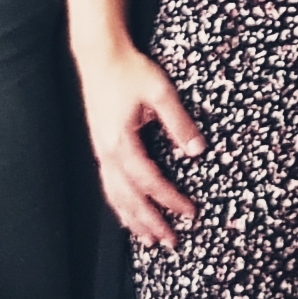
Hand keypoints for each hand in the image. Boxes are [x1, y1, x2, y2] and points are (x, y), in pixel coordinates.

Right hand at [75, 42, 205, 247]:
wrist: (99, 56)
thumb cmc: (130, 70)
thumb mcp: (160, 91)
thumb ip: (179, 122)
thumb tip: (198, 150)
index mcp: (121, 141)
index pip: (149, 181)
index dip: (170, 200)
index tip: (190, 213)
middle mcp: (107, 152)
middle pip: (128, 198)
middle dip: (150, 223)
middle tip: (172, 242)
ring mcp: (101, 151)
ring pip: (115, 196)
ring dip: (133, 220)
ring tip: (150, 241)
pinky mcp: (101, 147)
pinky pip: (109, 184)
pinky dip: (120, 204)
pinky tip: (128, 215)